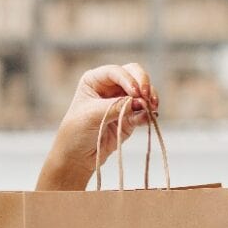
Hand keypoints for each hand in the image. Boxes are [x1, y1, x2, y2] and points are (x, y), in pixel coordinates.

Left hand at [37, 63, 159, 190]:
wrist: (77, 156)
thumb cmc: (76, 132)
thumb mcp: (91, 116)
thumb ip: (115, 107)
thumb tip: (140, 102)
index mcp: (94, 80)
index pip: (116, 71)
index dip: (128, 79)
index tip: (135, 92)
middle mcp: (110, 86)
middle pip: (134, 74)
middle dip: (143, 83)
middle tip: (147, 97)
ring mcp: (122, 101)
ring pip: (143, 91)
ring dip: (150, 98)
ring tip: (152, 109)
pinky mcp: (131, 117)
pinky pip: (145, 111)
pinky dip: (149, 113)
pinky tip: (150, 118)